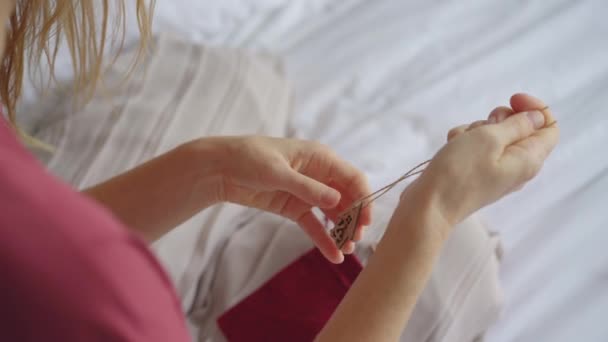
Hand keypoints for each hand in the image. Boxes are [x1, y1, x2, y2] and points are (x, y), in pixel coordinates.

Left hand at [191, 136, 371, 263]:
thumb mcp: (278, 172)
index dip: (363, 198)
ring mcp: (307, 193)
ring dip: (342, 231)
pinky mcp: (294, 207)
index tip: (366, 221)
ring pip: (333, 213)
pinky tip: (334, 255)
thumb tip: (338, 201)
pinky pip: (314, 225)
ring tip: (347, 250)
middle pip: (346, 198)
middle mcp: (318, 175)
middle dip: (354, 219)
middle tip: (356, 239)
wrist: (220, 169)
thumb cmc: (249, 158)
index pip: (352, 178)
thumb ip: (308, 188)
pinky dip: (324, 239)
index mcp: (320, 158)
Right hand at [409, 93, 558, 228]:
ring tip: (460, 141)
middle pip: (520, 129)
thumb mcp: (490, 138)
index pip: (549, 126)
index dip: (534, 108)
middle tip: (483, 126)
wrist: (430, 205)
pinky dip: (465, 142)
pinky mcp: (477, 173)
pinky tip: (452, 147)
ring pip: (494, 136)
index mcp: (529, 159)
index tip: (511, 99)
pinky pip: (477, 148)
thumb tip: (538, 117)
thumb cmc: (460, 171)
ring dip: (476, 130)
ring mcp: (496, 171)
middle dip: (499, 119)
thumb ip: (518, 124)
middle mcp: (517, 166)